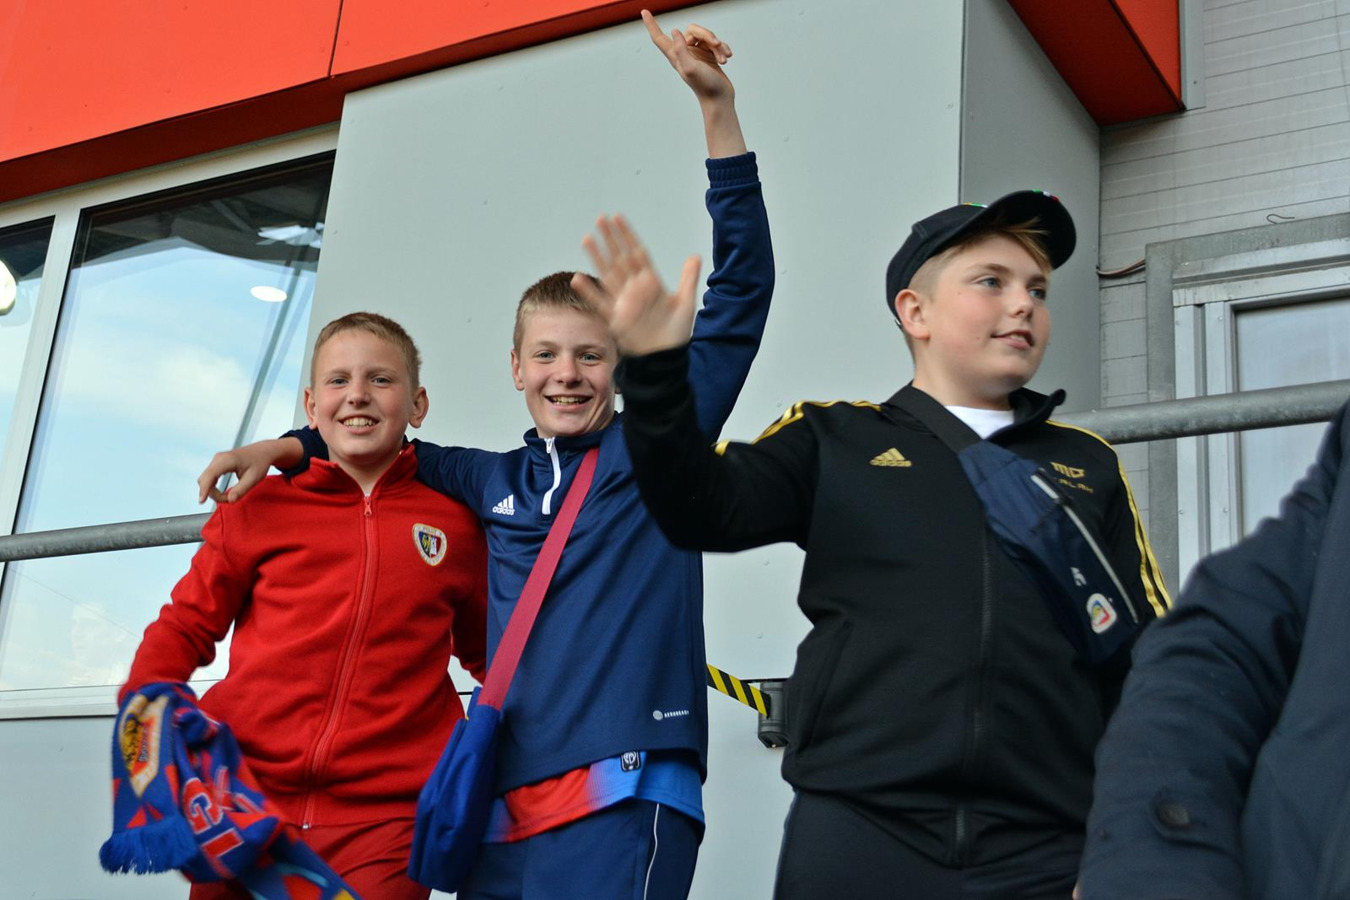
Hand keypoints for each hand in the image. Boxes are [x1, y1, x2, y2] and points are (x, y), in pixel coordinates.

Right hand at [196, 438, 300, 503]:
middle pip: (205, 479)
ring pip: (206, 479)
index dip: (204, 489)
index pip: (210, 476)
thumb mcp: (253, 479)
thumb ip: (241, 490)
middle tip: (230, 500)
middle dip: (213, 493)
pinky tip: (222, 493)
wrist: (263, 452)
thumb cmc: (260, 463)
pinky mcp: (218, 463)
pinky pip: (210, 477)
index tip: (201, 501)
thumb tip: (230, 500)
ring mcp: (217, 460)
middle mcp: (219, 458)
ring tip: (229, 496)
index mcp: (227, 460)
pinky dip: (213, 487)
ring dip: (213, 491)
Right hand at [571, 215, 700, 357]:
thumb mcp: (685, 302)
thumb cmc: (675, 333)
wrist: (666, 358)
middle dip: (610, 239)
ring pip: (608, 274)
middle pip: (619, 258)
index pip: (636, 252)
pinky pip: (599, 303)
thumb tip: (695, 256)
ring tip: (588, 239)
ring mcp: (623, 302)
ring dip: (597, 257)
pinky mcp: (616, 318)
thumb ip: (688, 278)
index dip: (627, 235)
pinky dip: (589, 292)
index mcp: (650, 282)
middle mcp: (634, 288)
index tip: (618, 217)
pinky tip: (578, 278)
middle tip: (600, 219)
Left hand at [642, 10, 733, 103]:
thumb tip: (674, 31)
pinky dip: (723, 49)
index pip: (659, 38)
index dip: (651, 24)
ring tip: (724, 58)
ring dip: (718, 46)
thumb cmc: (705, 86)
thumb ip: (681, 49)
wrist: (720, 99)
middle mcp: (685, 53)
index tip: (644, 11)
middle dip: (707, 34)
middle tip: (716, 44)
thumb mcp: (691, 68)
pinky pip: (715, 43)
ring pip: (706, 36)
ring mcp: (697, 54)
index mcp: (676, 56)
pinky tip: (728, 57)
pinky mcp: (708, 56)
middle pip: (692, 30)